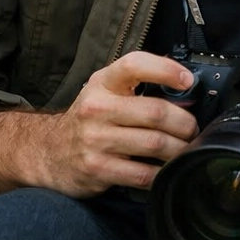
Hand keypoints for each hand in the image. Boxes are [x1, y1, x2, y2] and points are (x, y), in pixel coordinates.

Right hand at [37, 52, 197, 196]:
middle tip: (192, 129)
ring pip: (155, 143)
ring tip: (185, 149)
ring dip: (179, 149)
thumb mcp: (105, 91)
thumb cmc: (88, 119)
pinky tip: (166, 170)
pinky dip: (162, 173)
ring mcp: (95, 140)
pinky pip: (142, 173)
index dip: (165, 70)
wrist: (47, 152)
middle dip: (184, 123)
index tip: (187, 81)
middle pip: (155, 112)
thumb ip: (138, 85)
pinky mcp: (97, 169)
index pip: (134, 65)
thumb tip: (185, 88)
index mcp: (102, 83)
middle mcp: (97, 109)